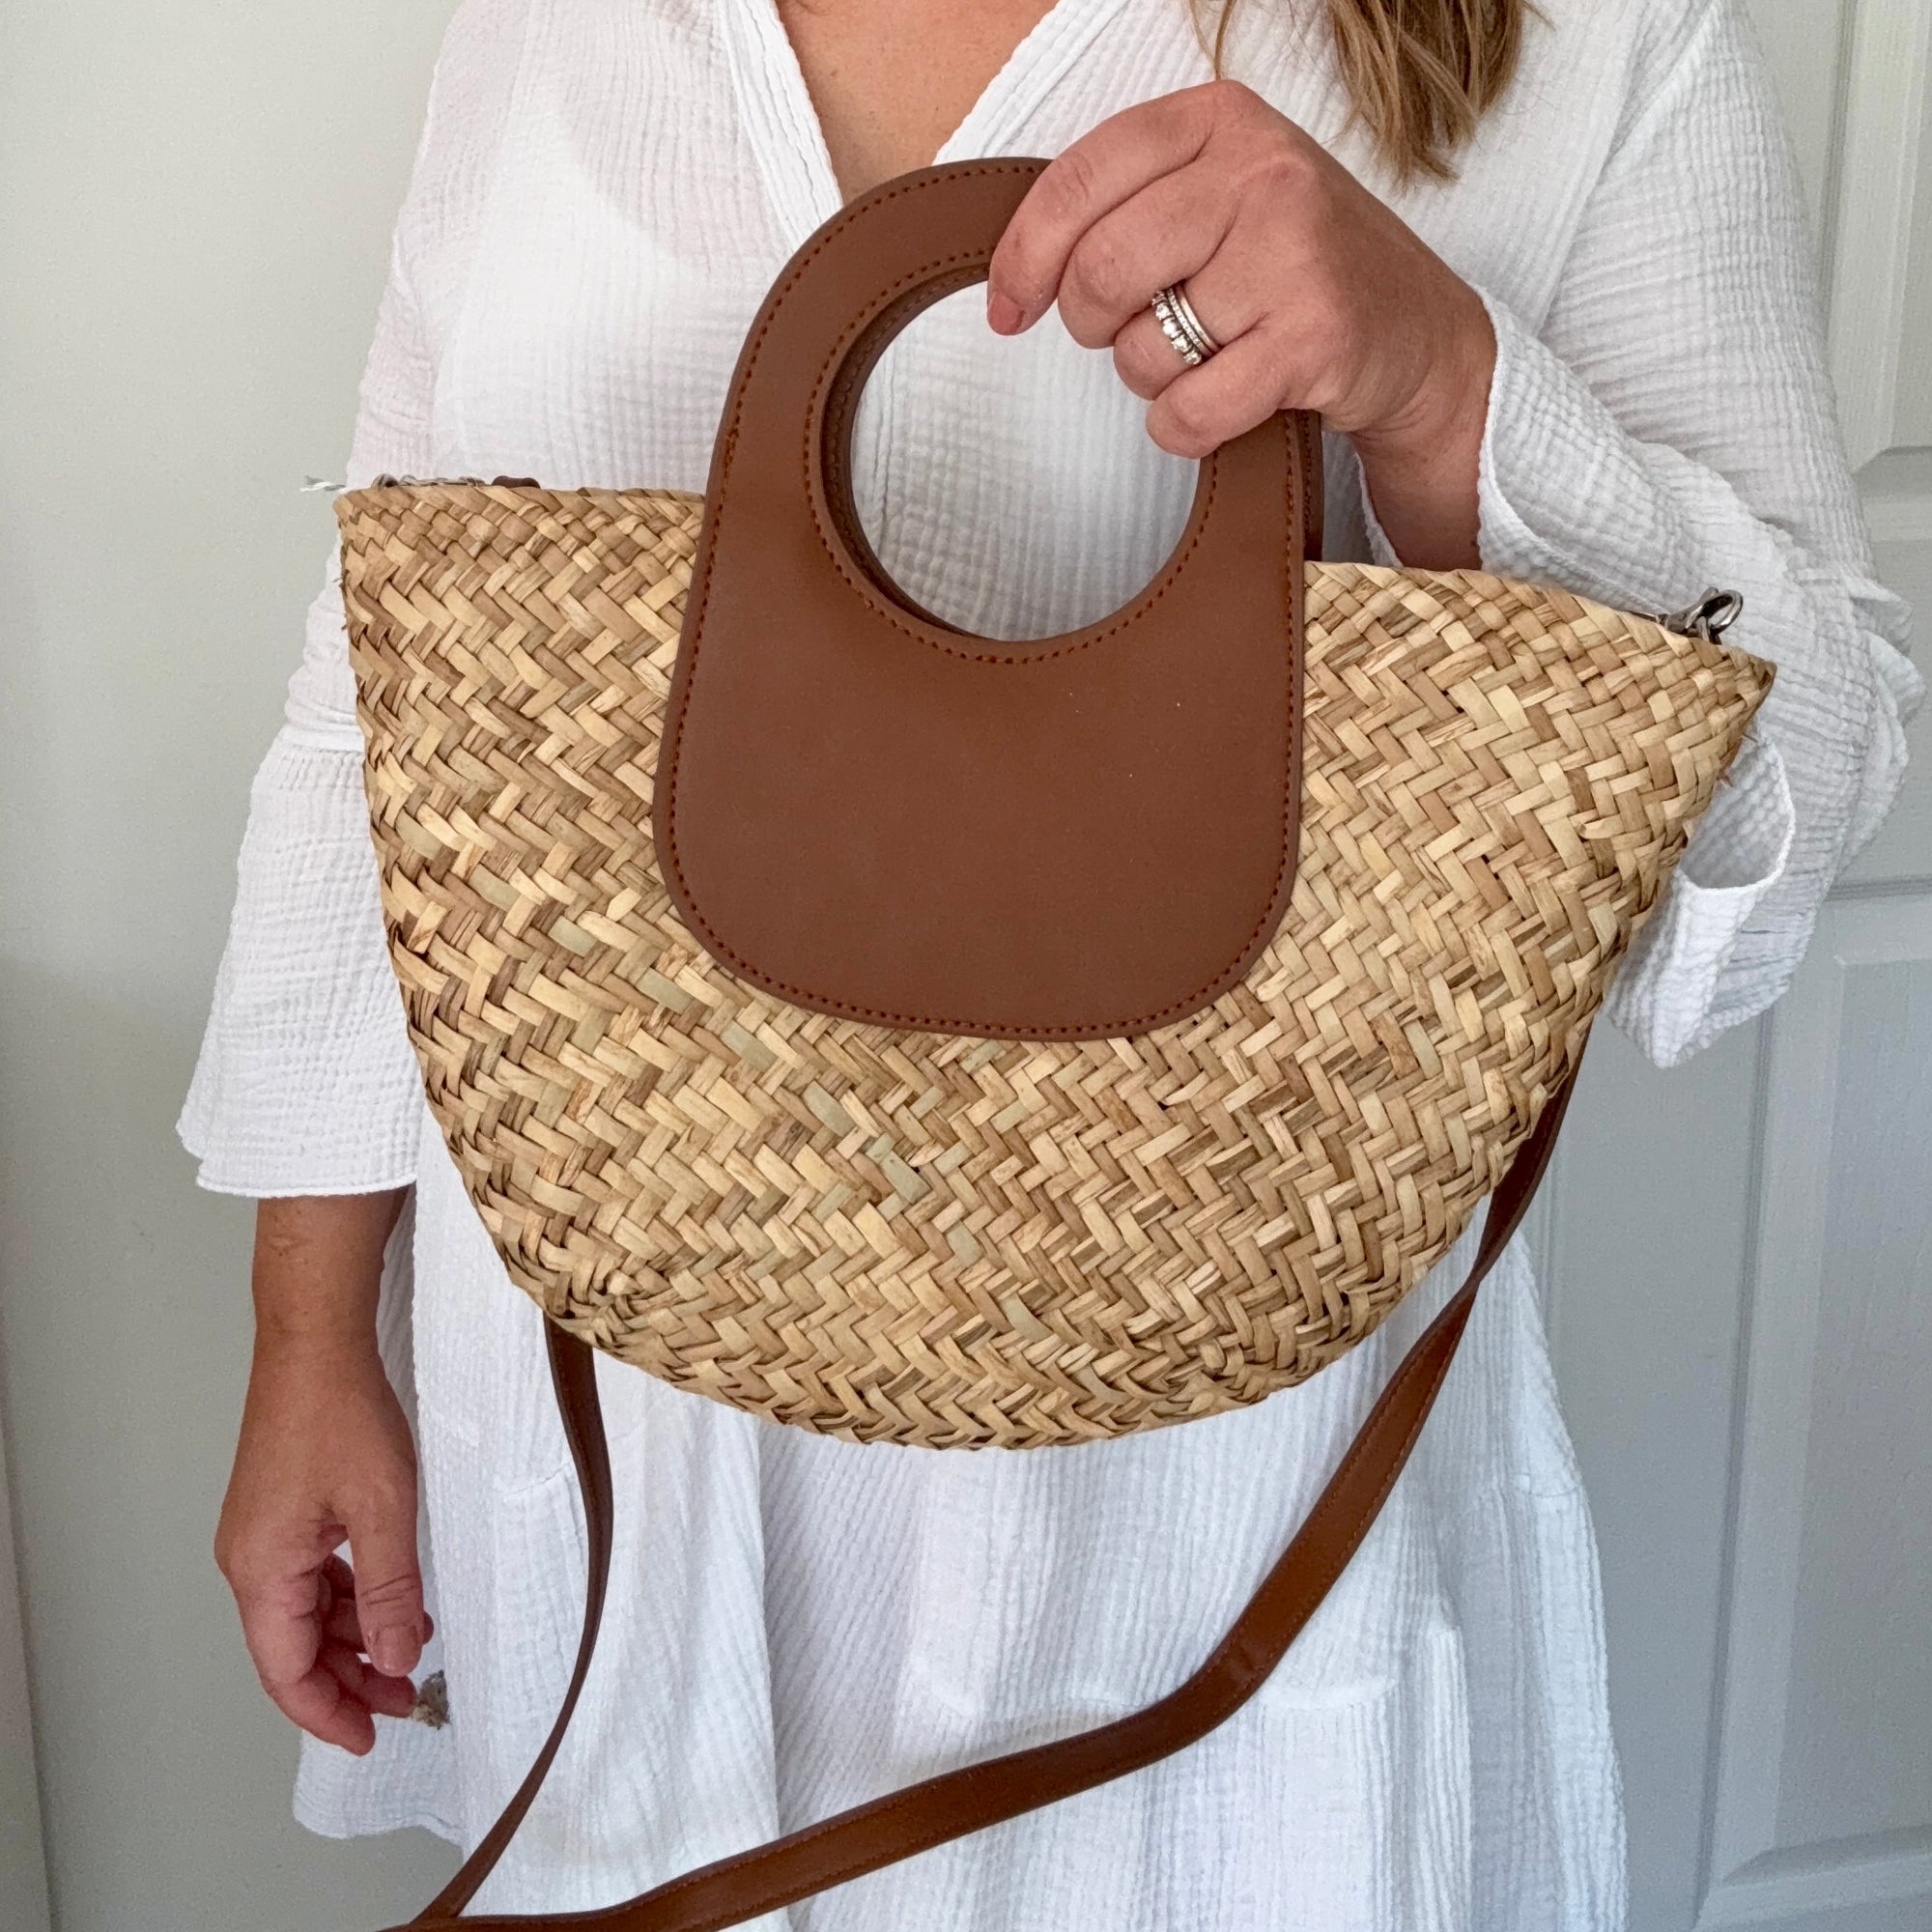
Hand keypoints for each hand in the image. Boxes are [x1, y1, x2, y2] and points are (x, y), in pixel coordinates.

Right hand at [215, 1190, 428, 1753]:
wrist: (315, 1343)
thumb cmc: (343, 1415)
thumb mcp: (384, 1509)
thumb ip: (390, 1591)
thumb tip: (397, 1660)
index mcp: (262, 1571)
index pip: (287, 1672)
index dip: (328, 1713)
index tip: (369, 1740)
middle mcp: (250, 1561)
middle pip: (293, 1649)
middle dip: (349, 1681)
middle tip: (406, 1701)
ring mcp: (263, 1536)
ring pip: (304, 1614)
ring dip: (353, 1640)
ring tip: (409, 1655)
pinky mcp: (280, 1513)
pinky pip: (310, 1578)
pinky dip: (349, 1599)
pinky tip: (392, 1603)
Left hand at [984, 79, 1494, 568]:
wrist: (1418, 332)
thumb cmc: (1297, 265)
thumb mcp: (1220, 194)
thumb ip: (1125, 205)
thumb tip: (1013, 278)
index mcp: (1221, 119)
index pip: (1078, 179)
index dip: (1023, 256)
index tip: (1009, 307)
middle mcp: (1262, 172)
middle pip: (1099, 269)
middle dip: (1092, 324)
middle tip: (1130, 331)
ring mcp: (1294, 254)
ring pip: (1141, 349)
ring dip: (1153, 377)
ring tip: (1208, 356)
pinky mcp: (1313, 339)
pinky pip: (1187, 412)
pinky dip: (1185, 428)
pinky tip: (1224, 403)